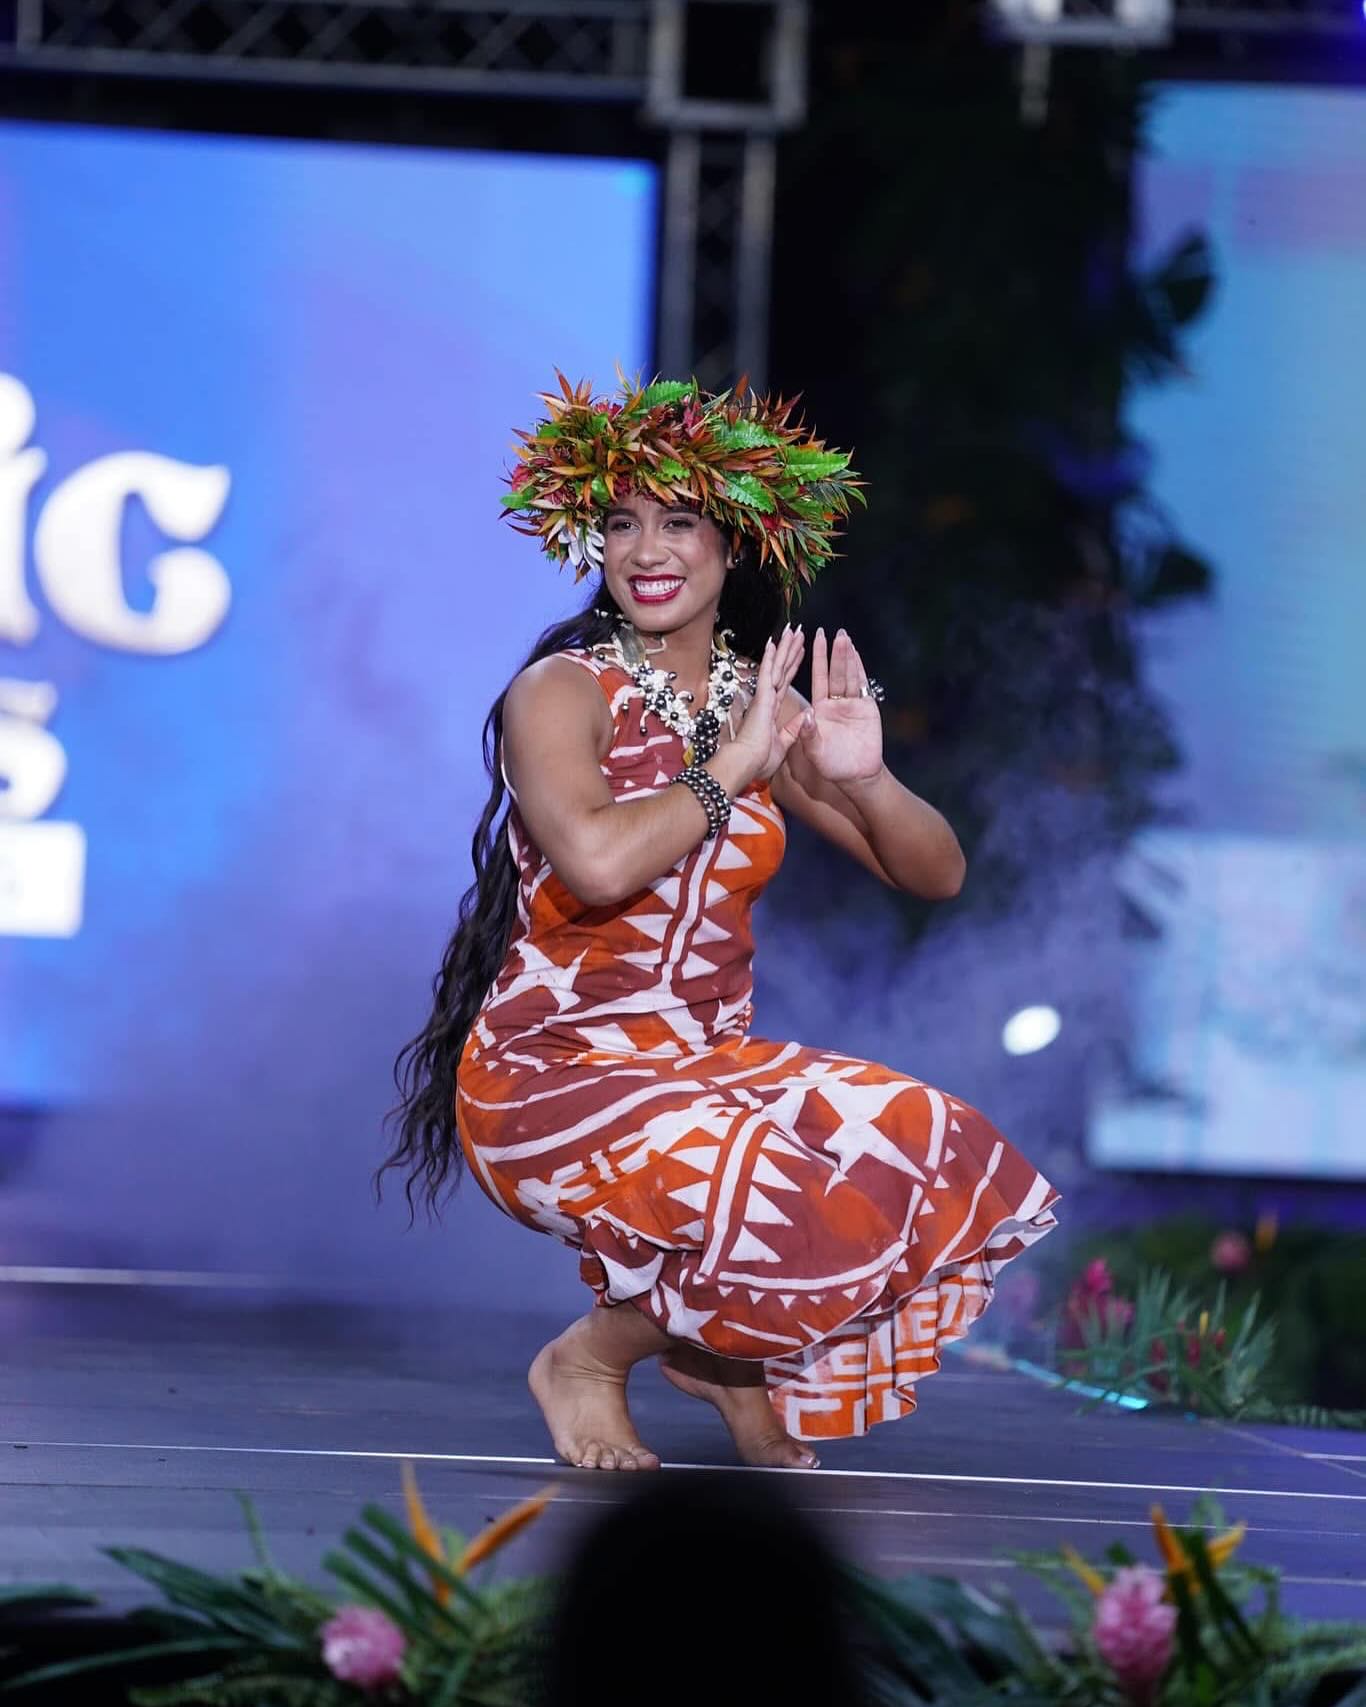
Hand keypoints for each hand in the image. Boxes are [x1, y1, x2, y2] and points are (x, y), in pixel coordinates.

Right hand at [728, 624, 807, 783]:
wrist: (747, 764)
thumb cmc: (760, 760)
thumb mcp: (784, 743)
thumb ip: (794, 729)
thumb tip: (807, 716)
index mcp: (772, 708)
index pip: (785, 681)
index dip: (792, 665)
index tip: (799, 651)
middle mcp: (767, 699)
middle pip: (782, 669)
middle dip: (789, 650)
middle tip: (796, 631)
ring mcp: (763, 697)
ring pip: (776, 667)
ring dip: (784, 648)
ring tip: (792, 630)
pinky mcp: (761, 698)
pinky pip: (767, 674)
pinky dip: (770, 659)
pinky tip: (773, 643)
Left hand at [799, 627, 882, 784]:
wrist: (856, 776)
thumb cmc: (832, 766)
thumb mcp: (814, 751)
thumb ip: (808, 734)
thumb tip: (806, 716)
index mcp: (819, 710)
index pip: (816, 679)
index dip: (815, 660)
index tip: (812, 641)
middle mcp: (835, 703)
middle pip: (833, 673)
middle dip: (832, 653)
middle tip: (830, 632)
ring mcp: (851, 704)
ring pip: (848, 676)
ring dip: (846, 657)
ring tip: (844, 638)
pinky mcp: (867, 708)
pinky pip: (863, 686)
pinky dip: (860, 670)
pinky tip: (857, 655)